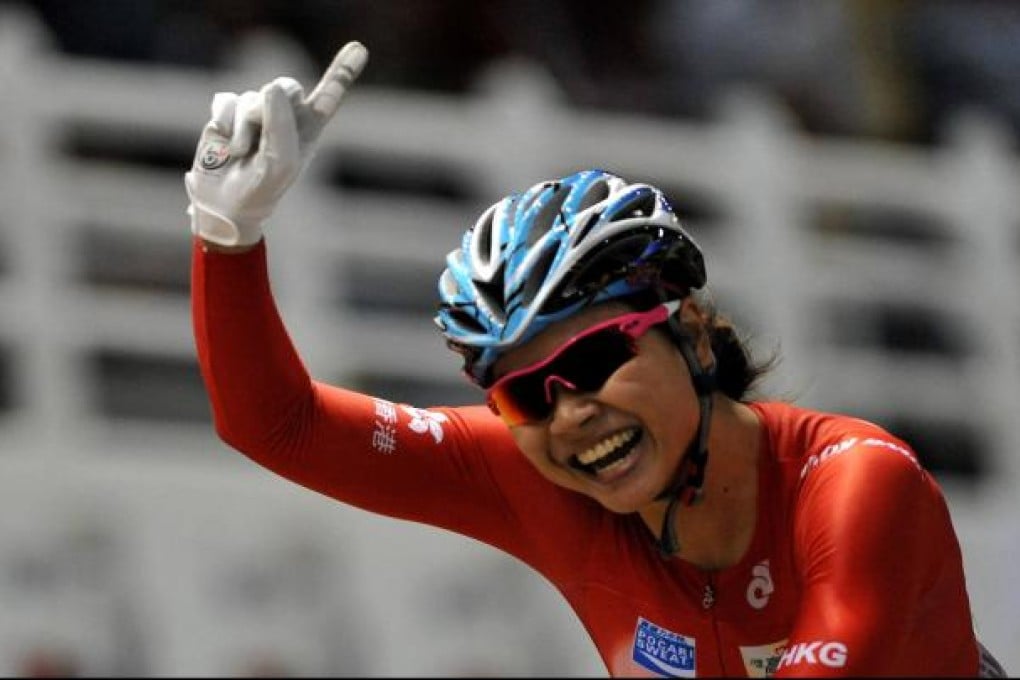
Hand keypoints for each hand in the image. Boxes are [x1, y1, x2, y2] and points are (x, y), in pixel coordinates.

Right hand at [185, 41, 368, 246]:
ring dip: (245, 128)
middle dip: (272, 107)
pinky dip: (225, 123)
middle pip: (286, 87)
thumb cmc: (262, 188)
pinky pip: (227, 101)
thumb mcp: (280, 162)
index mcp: (308, 129)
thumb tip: (270, 87)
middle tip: (263, 135)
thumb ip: (281, 125)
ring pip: (253, 98)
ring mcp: (256, 112)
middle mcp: (285, 116)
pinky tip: (224, 143)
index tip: (359, 49)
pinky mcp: (229, 112)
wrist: (225, 203)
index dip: (343, 70)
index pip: (329, 95)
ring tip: (242, 154)